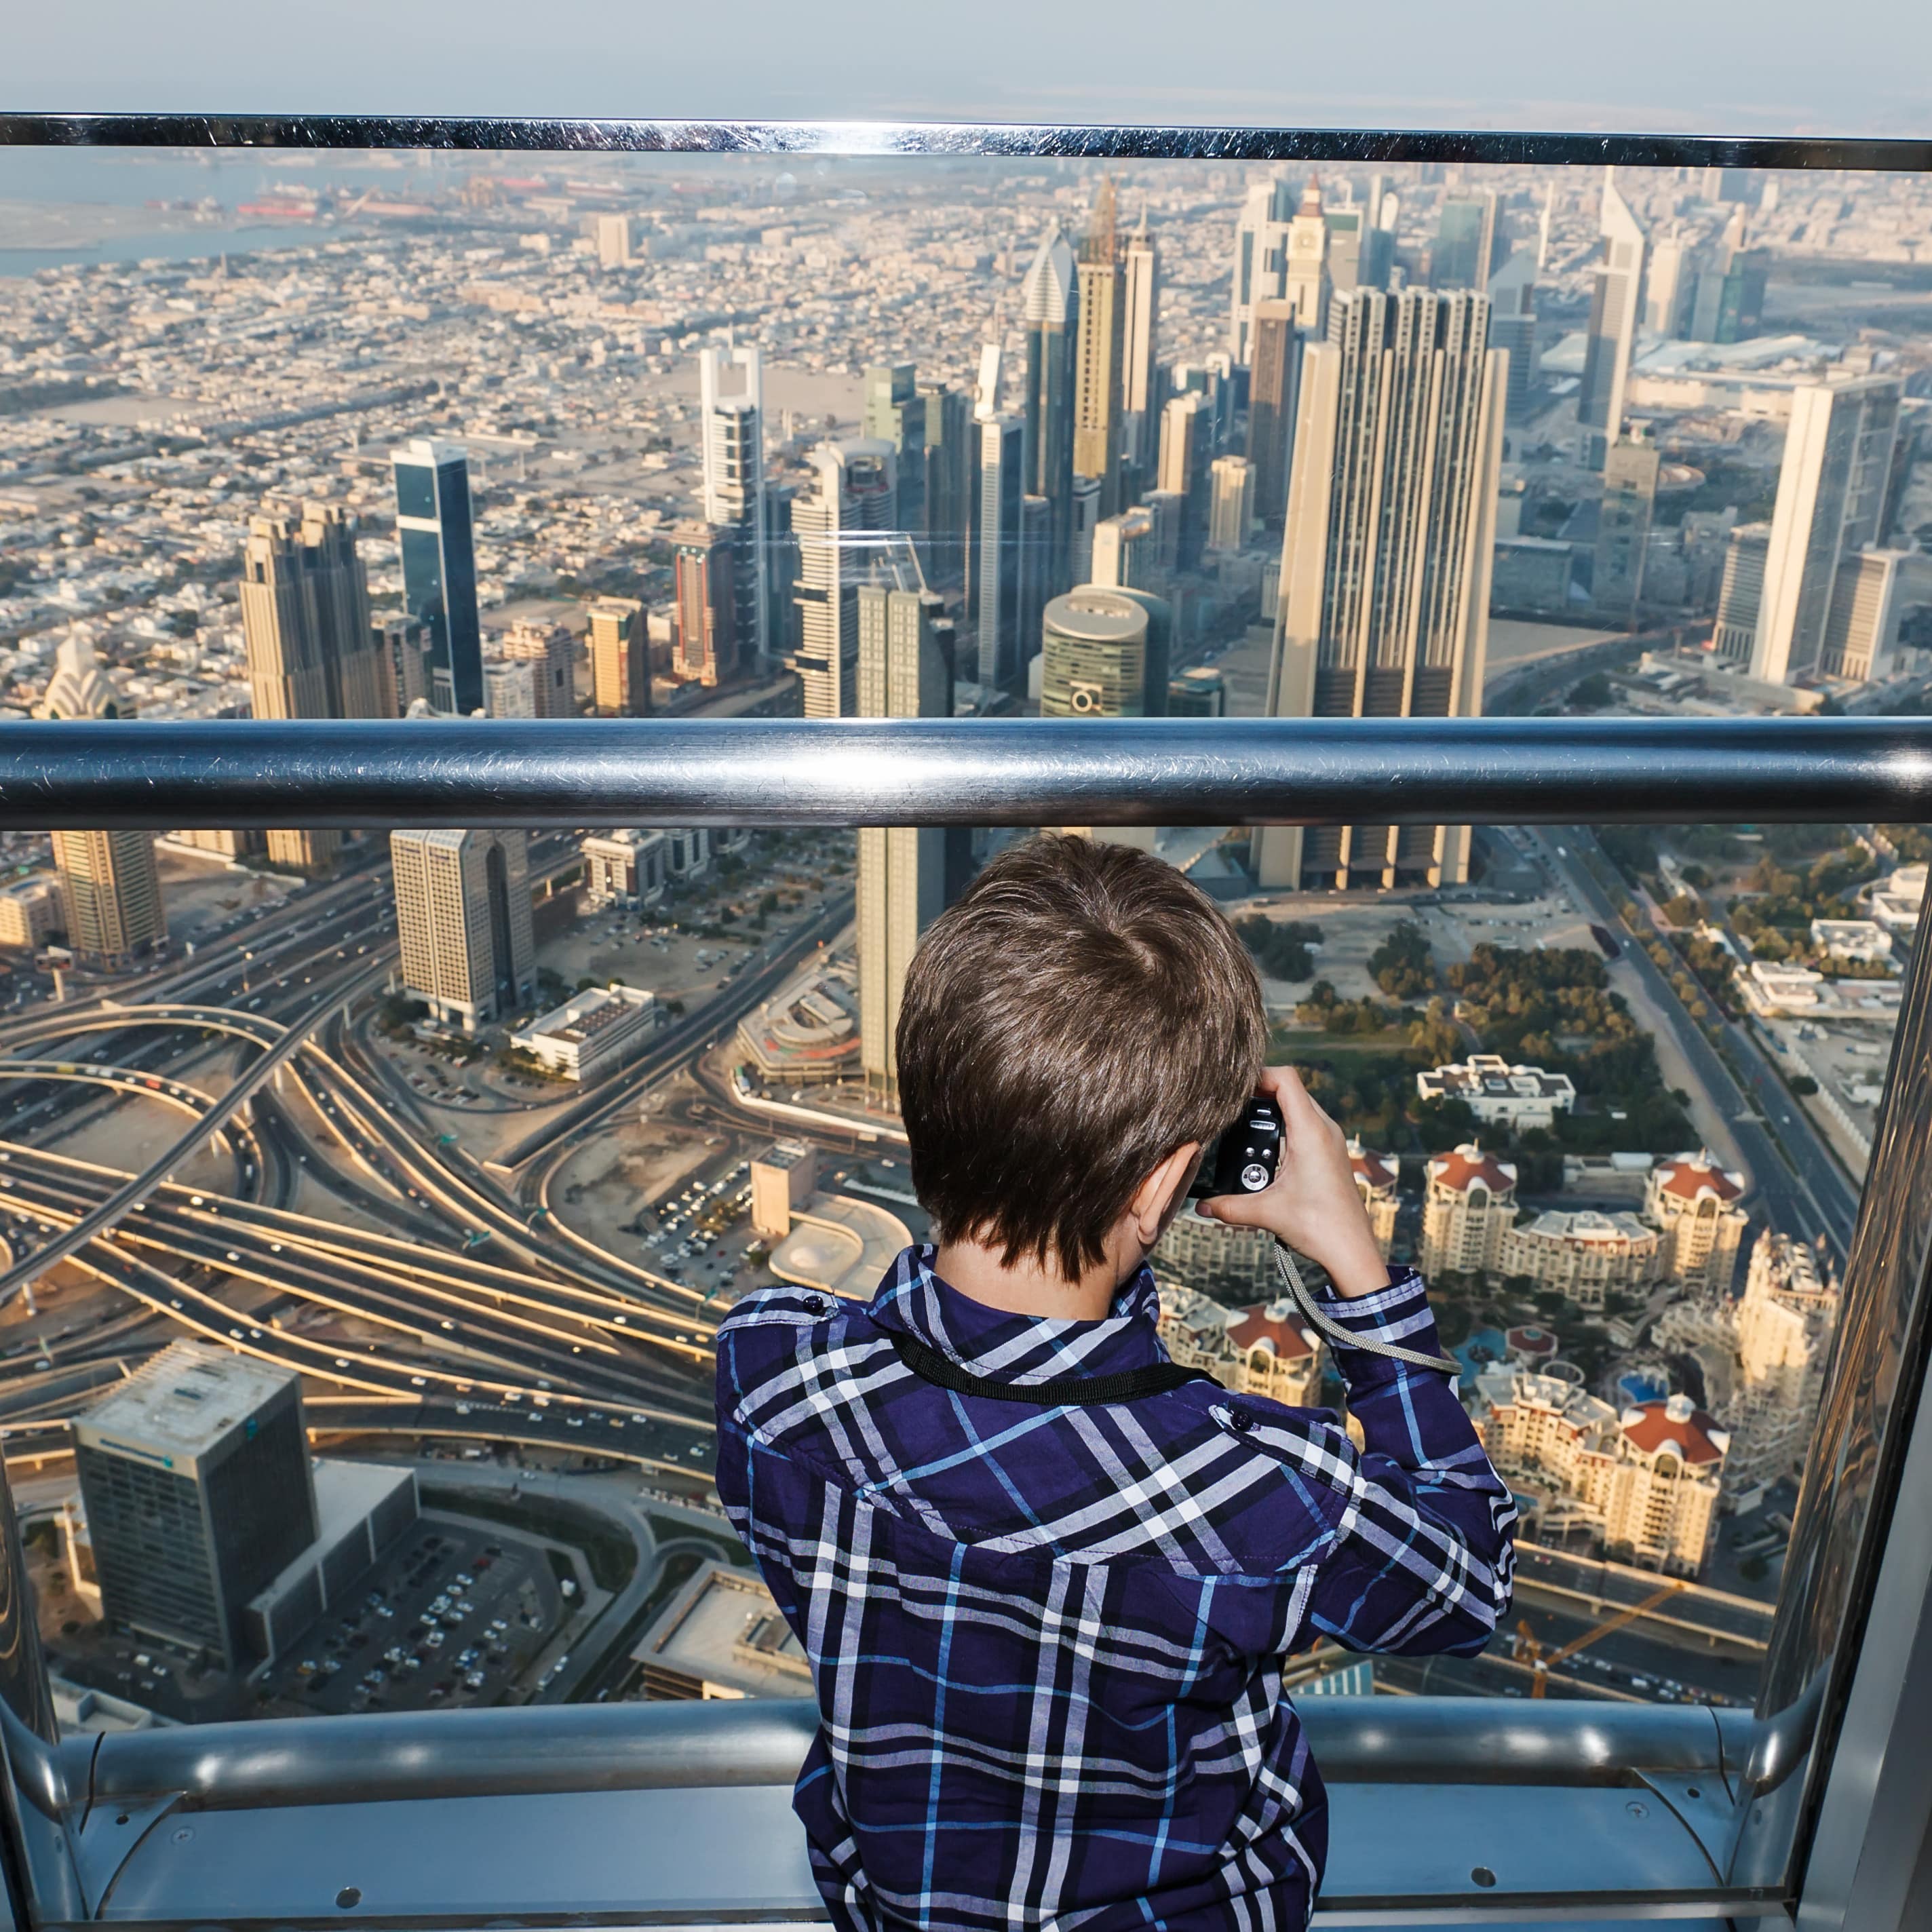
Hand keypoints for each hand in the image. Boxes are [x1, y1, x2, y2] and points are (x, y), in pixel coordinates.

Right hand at [1196, 1065, 1389, 1299]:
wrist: (1353, 1250)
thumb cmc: (1319, 1227)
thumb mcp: (1267, 1213)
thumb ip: (1229, 1206)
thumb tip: (1201, 1206)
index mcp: (1310, 1132)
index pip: (1286, 1078)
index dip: (1258, 1074)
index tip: (1234, 1086)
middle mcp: (1325, 1129)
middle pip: (1291, 1089)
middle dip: (1261, 1092)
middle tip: (1233, 1104)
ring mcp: (1331, 1140)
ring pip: (1300, 1106)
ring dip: (1275, 1108)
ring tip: (1246, 1122)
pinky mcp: (1332, 1153)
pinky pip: (1308, 1124)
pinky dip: (1287, 1125)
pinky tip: (1269, 1147)